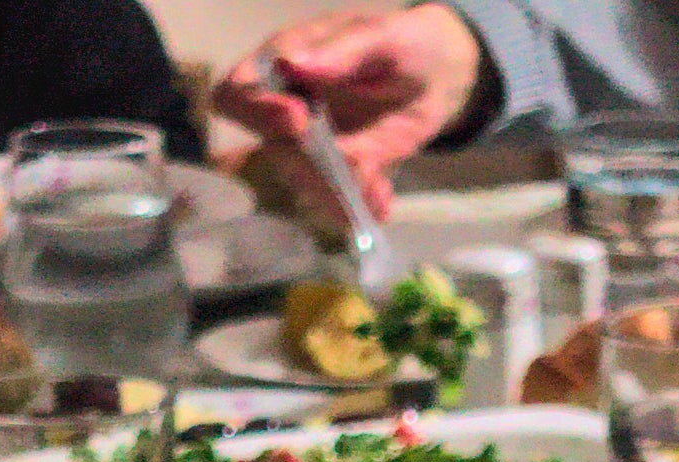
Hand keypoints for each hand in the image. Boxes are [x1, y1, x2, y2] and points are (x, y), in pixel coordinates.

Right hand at [216, 6, 483, 223]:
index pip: (238, 93)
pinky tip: (383, 205)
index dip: (255, 111)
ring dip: (337, 195)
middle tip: (359, 168)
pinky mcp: (338, 172)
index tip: (299, 120)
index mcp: (285, 64)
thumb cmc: (406, 42)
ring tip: (379, 192)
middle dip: (312, 167)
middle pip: (275, 149)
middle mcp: (287, 108)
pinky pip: (335, 199)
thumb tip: (292, 63)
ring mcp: (310, 146)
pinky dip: (358, 208)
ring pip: (304, 182)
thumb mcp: (383, 36)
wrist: (441, 76)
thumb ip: (341, 49)